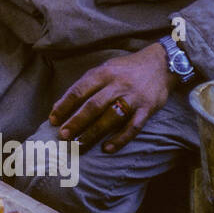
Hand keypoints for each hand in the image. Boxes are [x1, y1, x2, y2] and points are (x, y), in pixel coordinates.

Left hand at [48, 44, 175, 152]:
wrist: (161, 64)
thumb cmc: (125, 70)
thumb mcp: (105, 69)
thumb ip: (86, 85)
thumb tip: (62, 105)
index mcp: (103, 73)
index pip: (79, 90)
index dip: (64, 106)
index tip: (53, 120)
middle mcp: (117, 85)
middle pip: (93, 106)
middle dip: (76, 122)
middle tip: (63, 136)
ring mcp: (133, 98)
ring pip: (111, 118)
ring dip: (94, 133)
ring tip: (79, 146)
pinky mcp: (147, 109)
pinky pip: (133, 127)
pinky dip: (120, 139)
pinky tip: (107, 149)